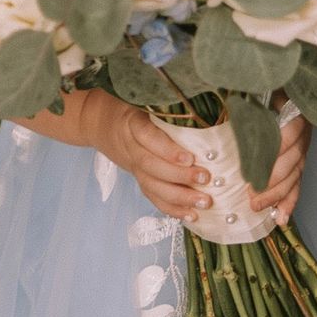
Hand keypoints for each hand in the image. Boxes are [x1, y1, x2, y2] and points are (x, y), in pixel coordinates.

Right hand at [89, 96, 219, 222]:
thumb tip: (211, 111)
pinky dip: (173, 209)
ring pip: (153, 186)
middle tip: (205, 178)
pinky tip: (191, 215)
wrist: (105, 124)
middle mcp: (132, 148)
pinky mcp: (140, 181)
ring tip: (204, 201)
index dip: (167, 149)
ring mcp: (135, 167)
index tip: (190, 157)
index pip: (148, 137)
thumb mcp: (148, 101)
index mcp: (133, 123)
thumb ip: (171, 107)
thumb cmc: (137, 110)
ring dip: (180, 197)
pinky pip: (154, 198)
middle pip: (152, 166)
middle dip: (180, 176)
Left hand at [250, 106, 311, 225]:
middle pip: (291, 163)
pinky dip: (289, 203)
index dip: (274, 152)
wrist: (286, 94)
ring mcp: (302, 152)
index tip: (256, 165)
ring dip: (277, 196)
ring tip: (258, 208)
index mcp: (296, 116)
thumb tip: (235, 108)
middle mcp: (303, 137)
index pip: (289, 136)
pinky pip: (297, 186)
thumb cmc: (269, 94)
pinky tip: (281, 218)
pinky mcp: (299, 165)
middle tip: (251, 195)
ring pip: (294, 177)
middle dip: (271, 182)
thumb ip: (253, 104)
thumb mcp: (262, 94)